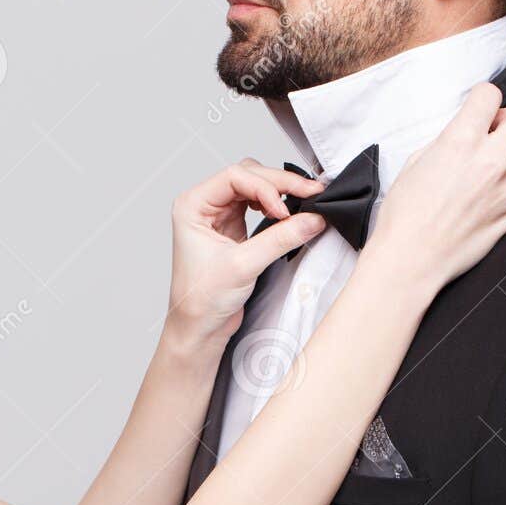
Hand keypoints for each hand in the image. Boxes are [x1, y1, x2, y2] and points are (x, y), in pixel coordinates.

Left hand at [165, 161, 327, 350]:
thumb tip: (313, 218)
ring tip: (304, 200)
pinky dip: (277, 205)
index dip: (266, 187)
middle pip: (248, 176)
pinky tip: (288, 214)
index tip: (285, 210)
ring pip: (255, 187)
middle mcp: (204, 205)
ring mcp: (219, 216)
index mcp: (192, 206)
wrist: (198, 328)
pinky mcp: (234, 229)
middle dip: (280, 184)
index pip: (235, 176)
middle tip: (311, 192)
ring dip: (280, 191)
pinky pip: (259, 205)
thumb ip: (280, 239)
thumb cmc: (201, 300)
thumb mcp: (243, 266)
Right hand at [364, 83, 505, 292]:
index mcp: (460, 143)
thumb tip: (464, 133)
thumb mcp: (415, 164)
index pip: (489, 96)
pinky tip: (504, 182)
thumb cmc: (404, 219)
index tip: (478, 110)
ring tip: (504, 158)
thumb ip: (446, 142)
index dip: (482, 99)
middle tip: (491, 134)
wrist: (411, 261)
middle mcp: (491, 161)